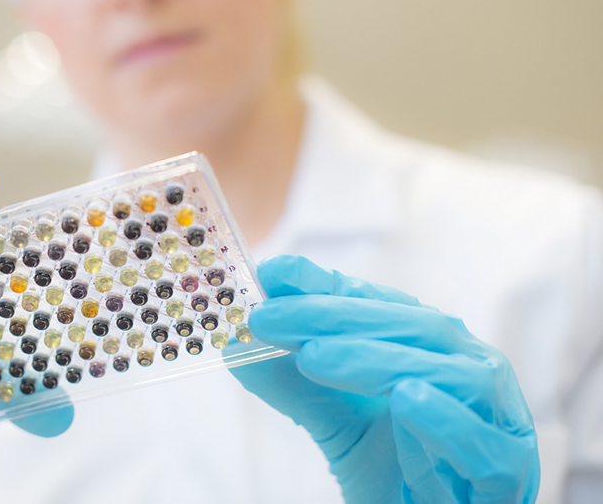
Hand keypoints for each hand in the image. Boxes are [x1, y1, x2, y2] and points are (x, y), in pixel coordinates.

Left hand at [229, 255, 538, 503]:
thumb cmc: (396, 472)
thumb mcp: (334, 423)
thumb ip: (292, 384)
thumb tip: (234, 346)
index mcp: (433, 348)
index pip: (382, 303)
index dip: (327, 287)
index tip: (274, 273)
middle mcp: (470, 370)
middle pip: (413, 326)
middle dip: (335, 317)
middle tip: (271, 318)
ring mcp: (498, 417)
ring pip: (449, 373)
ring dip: (378, 359)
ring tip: (314, 357)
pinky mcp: (509, 472)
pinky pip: (485, 442)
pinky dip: (446, 419)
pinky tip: (405, 399)